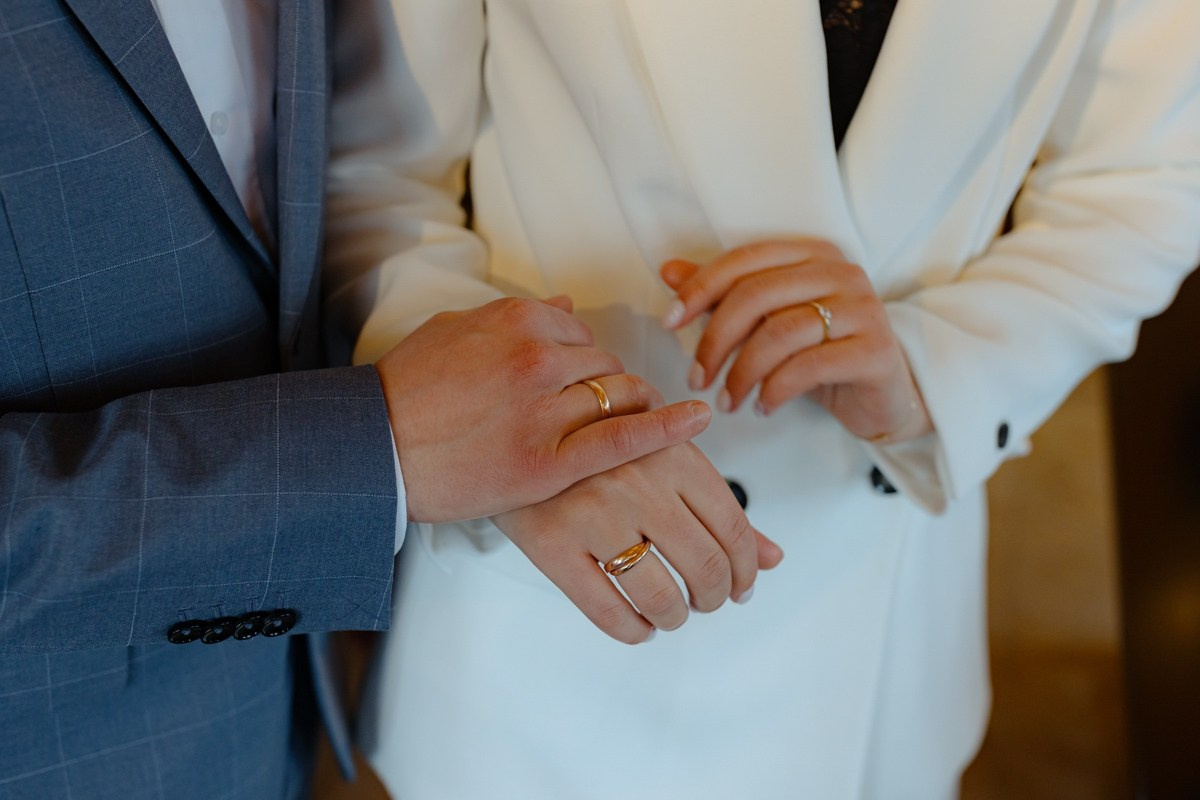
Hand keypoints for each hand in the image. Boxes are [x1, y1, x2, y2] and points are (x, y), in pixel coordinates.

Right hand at [376, 296, 712, 521]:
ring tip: (636, 430)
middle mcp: (536, 357)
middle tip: (605, 415)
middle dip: (613, 390)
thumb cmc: (402, 391)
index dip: (590, 365)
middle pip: (608, 367)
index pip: (585, 335)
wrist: (369, 450)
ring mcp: (543, 410)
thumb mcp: (454, 331)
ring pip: (619, 398)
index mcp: (516, 319)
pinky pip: (623, 438)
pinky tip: (697, 421)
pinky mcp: (547, 462)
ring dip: (632, 411)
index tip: (587, 385)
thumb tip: (565, 304)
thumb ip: (515, 314)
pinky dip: (667, 428)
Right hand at [493, 442, 783, 643]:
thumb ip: (717, 506)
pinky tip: (638, 626)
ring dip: (675, 617)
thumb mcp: (663, 457)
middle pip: (705, 566)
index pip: (731, 529)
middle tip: (706, 602)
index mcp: (671, 454)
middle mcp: (637, 483)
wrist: (516, 431)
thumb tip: (772, 559)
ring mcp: (593, 515)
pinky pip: (607, 611)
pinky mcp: (553, 545)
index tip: (741, 587)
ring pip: (660, 596)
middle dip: (714, 597)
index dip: (745, 570)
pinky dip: (633, 631)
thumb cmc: (598, 446)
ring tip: (671, 615)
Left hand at [660, 239, 931, 442]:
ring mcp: (863, 309)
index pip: (743, 261)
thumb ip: (723, 294)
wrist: (881, 394)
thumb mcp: (767, 321)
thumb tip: (668, 270)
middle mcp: (841, 272)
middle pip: (757, 296)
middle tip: (696, 379)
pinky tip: (761, 407)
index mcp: (812, 254)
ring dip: (742, 373)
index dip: (699, 289)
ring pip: (780, 333)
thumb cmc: (818, 352)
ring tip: (727, 401)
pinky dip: (774, 390)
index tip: (668, 323)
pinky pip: (809, 367)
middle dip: (715, 341)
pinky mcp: (875, 350)